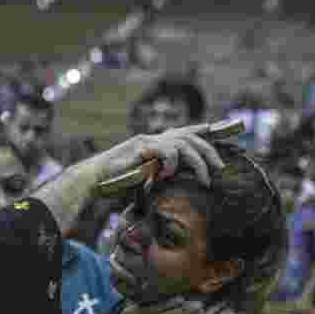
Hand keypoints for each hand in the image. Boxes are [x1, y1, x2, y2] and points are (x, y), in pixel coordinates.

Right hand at [88, 124, 225, 192]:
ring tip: (205, 178)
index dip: (200, 130)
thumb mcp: (143, 180)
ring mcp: (147, 142)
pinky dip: (173, 164)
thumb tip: (172, 183)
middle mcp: (153, 139)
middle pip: (189, 137)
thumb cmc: (115, 183)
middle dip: (209, 151)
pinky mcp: (142, 148)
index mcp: (155, 144)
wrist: (94, 180)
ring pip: (184, 143)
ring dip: (198, 161)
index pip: (182, 133)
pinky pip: (167, 150)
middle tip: (221, 167)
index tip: (218, 130)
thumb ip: (158, 176)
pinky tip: (168, 176)